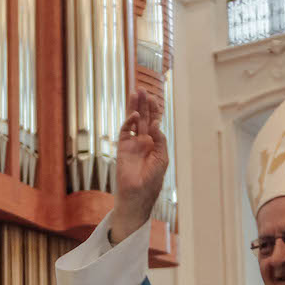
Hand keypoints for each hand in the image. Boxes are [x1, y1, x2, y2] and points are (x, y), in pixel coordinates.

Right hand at [110, 89, 168, 242]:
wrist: (137, 195)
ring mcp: (132, 143)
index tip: (154, 98)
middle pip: (144, 118)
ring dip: (134, 107)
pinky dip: (129, 122)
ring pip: (133, 121)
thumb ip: (160, 140)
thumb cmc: (152, 180)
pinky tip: (133, 115)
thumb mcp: (161, 158)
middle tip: (142, 89)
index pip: (154, 122)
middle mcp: (143, 141)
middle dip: (144, 104)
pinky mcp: (123, 147)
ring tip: (135, 93)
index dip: (155, 110)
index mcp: (155, 143)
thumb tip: (156, 123)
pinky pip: (125, 131)